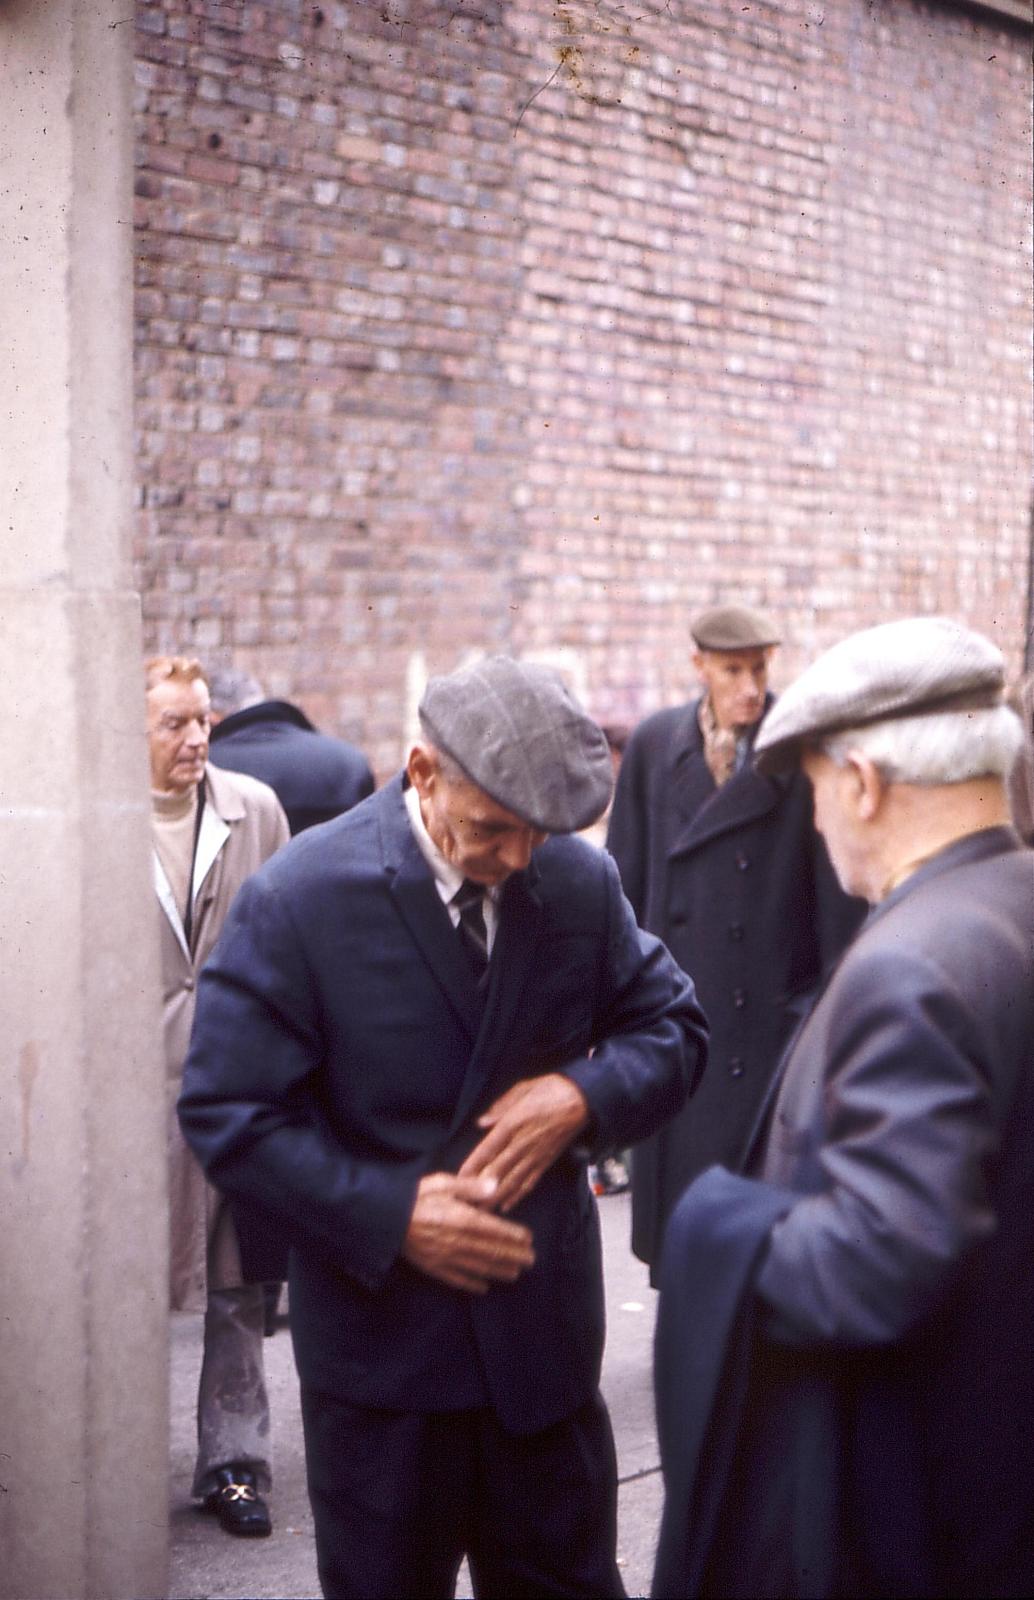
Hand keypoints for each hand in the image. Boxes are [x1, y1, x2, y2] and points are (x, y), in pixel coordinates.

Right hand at [401, 1172, 535, 1293]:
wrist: (384, 1220)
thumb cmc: (413, 1197)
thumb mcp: (441, 1183)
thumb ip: (469, 1187)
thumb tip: (494, 1186)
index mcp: (462, 1219)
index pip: (495, 1230)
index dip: (514, 1236)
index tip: (528, 1239)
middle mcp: (458, 1242)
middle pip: (492, 1251)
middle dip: (513, 1256)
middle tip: (531, 1260)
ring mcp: (446, 1258)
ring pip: (479, 1267)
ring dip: (499, 1271)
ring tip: (516, 1274)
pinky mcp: (433, 1268)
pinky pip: (457, 1279)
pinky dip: (473, 1284)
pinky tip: (484, 1288)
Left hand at [458, 1074, 589, 1213]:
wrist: (582, 1099)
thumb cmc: (552, 1089)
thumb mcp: (523, 1089)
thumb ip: (500, 1107)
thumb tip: (482, 1122)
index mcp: (513, 1123)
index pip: (488, 1149)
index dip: (473, 1165)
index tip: (459, 1178)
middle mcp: (522, 1143)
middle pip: (497, 1171)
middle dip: (480, 1189)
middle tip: (466, 1204)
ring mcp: (535, 1155)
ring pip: (512, 1181)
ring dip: (496, 1198)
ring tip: (481, 1212)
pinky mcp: (546, 1161)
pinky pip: (530, 1182)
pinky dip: (518, 1195)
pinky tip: (506, 1206)